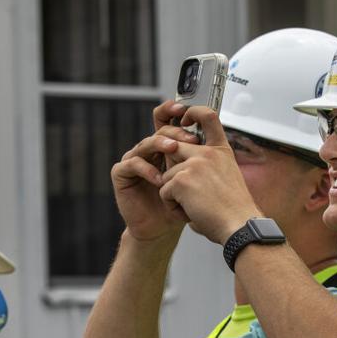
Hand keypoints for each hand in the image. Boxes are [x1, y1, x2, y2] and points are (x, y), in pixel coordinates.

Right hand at [110, 100, 199, 243]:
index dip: (172, 110)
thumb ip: (199, 155)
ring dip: (160, 145)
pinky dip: (146, 169)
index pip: (165, 120)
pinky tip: (159, 178)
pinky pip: (132, 164)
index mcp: (165, 146)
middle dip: (175, 131)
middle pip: (158, 130)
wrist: (164, 228)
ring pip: (145, 144)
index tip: (185, 109)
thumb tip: (215, 132)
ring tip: (174, 150)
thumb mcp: (195, 177)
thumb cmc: (180, 203)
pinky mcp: (121, 174)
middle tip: (189, 138)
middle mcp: (149, 150)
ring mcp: (134, 160)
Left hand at [157, 106, 258, 243]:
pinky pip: (163, 191)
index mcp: (221, 150)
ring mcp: (194, 164)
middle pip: (174, 148)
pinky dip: (172, 206)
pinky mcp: (181, 180)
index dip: (193, 111)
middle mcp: (208, 153)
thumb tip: (183, 167)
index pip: (208, 115)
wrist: (240, 226)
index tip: (185, 118)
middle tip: (188, 191)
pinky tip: (190, 213)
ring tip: (194, 207)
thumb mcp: (227, 177)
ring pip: (166, 175)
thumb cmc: (234, 210)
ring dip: (174, 194)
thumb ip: (209, 165)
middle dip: (173, 170)